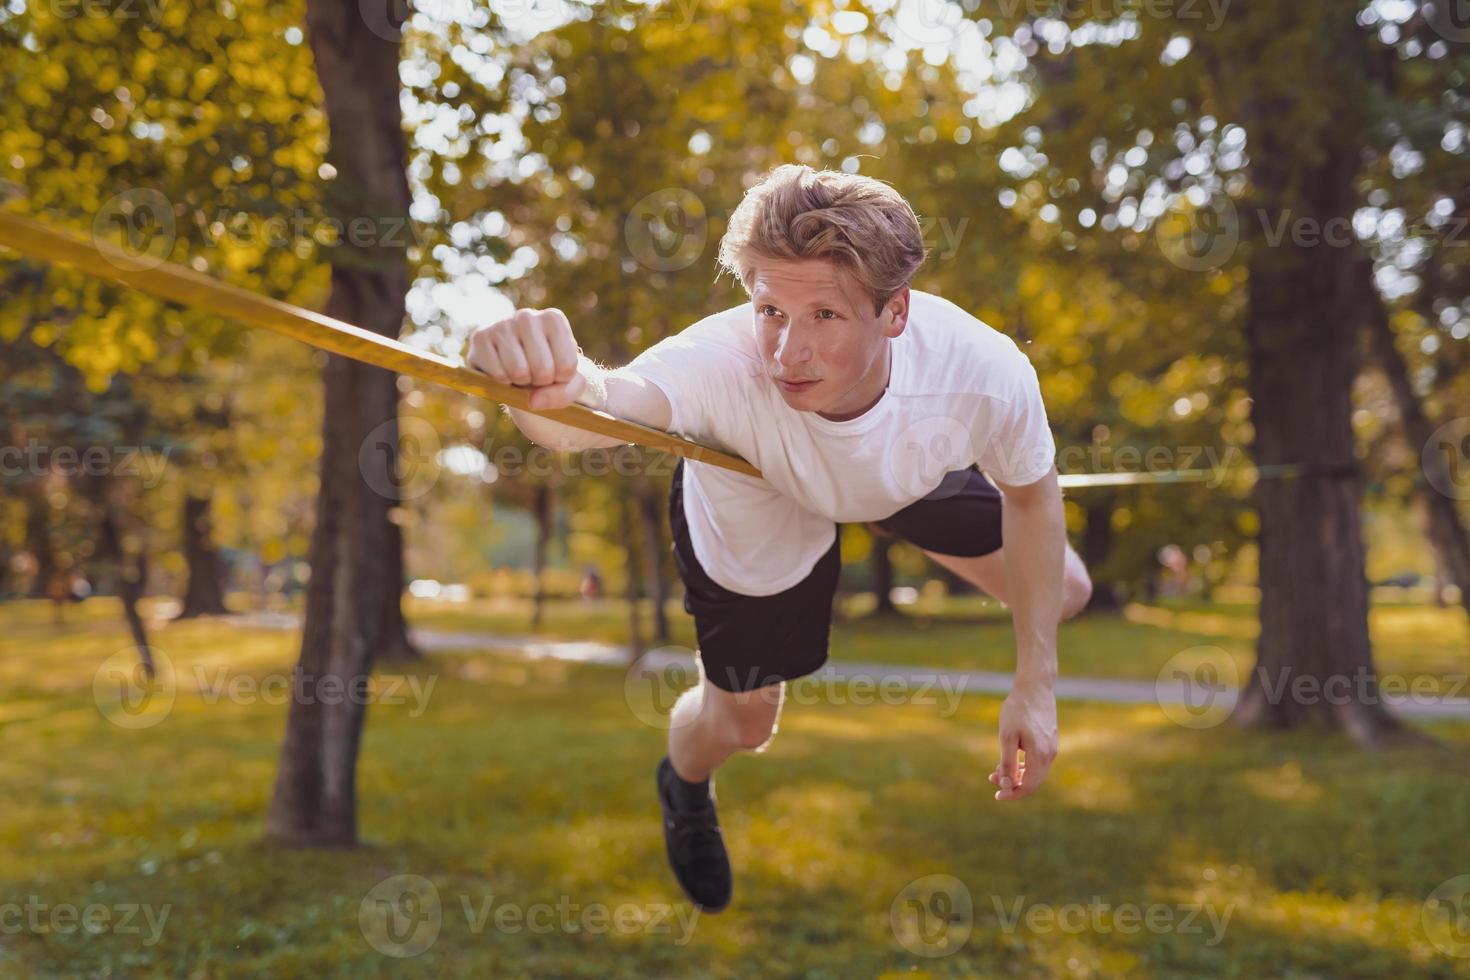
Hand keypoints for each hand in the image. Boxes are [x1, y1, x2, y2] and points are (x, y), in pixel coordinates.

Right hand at [466, 308, 586, 409]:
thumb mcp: (570, 383)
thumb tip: (532, 401)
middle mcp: (527, 316)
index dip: (561, 379)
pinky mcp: (480, 338)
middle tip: (535, 374)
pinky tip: (503, 371)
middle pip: (543, 370)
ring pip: (518, 372)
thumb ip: (564, 393)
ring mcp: (501, 325)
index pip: (566, 366)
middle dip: (540, 382)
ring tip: (520, 372)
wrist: (521, 370)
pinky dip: (502, 383)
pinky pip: (497, 375)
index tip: (555, 369)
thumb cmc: (550, 372)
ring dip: (521, 383)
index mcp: (553, 319)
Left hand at [989, 678, 1057, 800]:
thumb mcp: (1007, 736)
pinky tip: (1012, 760)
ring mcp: (1052, 748)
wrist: (1034, 687)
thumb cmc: (1018, 710)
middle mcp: (1050, 754)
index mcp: (1040, 755)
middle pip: (1033, 782)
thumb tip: (1006, 785)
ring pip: (1036, 772)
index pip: (1028, 786)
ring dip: (1018, 774)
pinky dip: (1025, 765)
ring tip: (997, 769)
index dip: (1012, 794)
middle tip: (992, 778)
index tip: (997, 796)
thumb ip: (1007, 762)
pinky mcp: (1051, 741)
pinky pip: (1039, 762)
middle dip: (1013, 785)